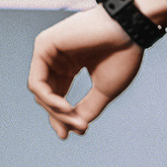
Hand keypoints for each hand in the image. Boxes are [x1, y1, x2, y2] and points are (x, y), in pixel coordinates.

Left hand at [27, 5, 143, 138]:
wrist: (129, 31)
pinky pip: (37, 82)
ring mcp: (48, 51)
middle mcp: (57, 58)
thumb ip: (88, 109)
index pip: (57, 96)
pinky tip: (63, 107)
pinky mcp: (43, 46)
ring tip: (74, 119)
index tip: (72, 135)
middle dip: (60, 117)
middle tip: (78, 129)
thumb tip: (76, 128)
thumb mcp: (104, 91)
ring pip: (40, 92)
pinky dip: (48, 99)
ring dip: (56, 111)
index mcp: (70, 65)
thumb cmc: (121, 56)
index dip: (62, 118)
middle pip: (47, 96)